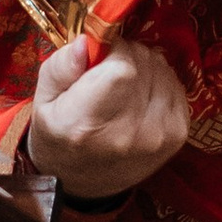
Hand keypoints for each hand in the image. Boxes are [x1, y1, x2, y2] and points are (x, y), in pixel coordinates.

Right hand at [26, 36, 190, 206]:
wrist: (82, 180)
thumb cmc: (58, 131)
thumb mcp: (43, 99)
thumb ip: (60, 67)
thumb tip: (86, 41)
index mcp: (88, 124)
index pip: (122, 68)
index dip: (113, 52)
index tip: (99, 59)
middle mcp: (130, 133)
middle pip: (144, 63)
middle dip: (127, 56)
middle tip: (108, 73)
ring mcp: (159, 136)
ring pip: (162, 69)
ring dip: (145, 68)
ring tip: (123, 87)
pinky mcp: (178, 135)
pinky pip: (176, 85)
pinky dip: (159, 82)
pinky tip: (140, 97)